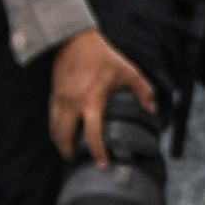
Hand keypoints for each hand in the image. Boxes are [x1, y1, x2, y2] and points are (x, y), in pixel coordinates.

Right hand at [49, 29, 154, 163]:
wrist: (74, 40)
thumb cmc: (103, 56)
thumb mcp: (129, 71)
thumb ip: (143, 90)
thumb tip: (153, 110)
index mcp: (92, 100)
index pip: (93, 133)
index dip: (98, 151)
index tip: (103, 164)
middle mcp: (73, 103)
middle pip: (66, 136)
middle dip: (70, 152)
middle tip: (78, 162)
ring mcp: (60, 100)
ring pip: (55, 129)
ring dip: (61, 143)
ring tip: (69, 152)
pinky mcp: (54, 95)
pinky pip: (52, 119)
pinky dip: (55, 131)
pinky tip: (62, 135)